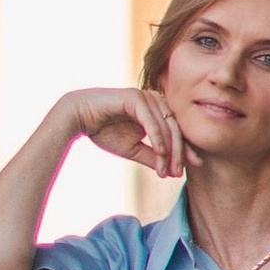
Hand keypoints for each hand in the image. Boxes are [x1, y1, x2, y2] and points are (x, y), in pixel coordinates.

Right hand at [65, 84, 185, 178]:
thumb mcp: (133, 149)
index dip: (185, 150)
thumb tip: (172, 172)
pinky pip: (151, 120)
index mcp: (157, 110)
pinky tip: (160, 153)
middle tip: (178, 173)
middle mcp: (155, 101)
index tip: (190, 168)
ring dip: (169, 150)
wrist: (78, 117)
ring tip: (166, 170)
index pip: (176, 131)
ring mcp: (146, 97)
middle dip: (179, 152)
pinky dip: (157, 138)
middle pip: (175, 128)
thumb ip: (153, 157)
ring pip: (166, 126)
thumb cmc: (104, 131)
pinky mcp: (135, 97)